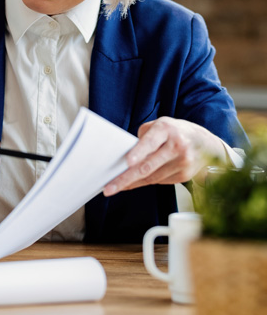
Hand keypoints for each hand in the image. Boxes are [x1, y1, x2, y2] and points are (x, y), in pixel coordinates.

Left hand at [103, 117, 224, 195]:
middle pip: (148, 166)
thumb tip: (125, 158)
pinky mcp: (185, 176)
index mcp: (166, 129)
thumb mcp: (158, 126)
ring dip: (132, 183)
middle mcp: (177, 145)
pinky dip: (145, 181)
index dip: (138, 152)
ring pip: (151, 177)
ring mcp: (183, 162)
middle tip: (109, 188)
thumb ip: (142, 138)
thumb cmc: (174, 132)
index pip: (150, 142)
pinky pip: (159, 181)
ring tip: (116, 186)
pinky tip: (135, 181)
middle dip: (126, 179)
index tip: (127, 161)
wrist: (205, 143)